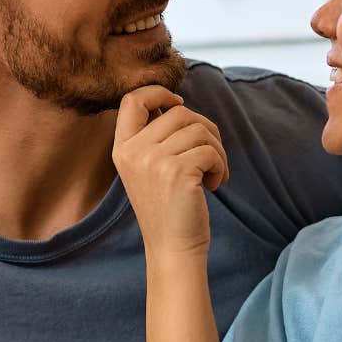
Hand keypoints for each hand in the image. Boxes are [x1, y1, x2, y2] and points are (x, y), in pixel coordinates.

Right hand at [113, 85, 228, 261]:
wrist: (172, 249)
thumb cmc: (167, 208)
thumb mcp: (149, 169)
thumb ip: (154, 137)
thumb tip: (176, 103)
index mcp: (122, 148)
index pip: (133, 99)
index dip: (159, 92)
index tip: (179, 104)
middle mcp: (133, 152)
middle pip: (179, 112)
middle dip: (205, 130)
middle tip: (211, 156)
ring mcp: (154, 161)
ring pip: (200, 129)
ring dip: (216, 151)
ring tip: (212, 174)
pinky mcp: (178, 172)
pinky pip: (210, 150)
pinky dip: (220, 166)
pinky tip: (213, 185)